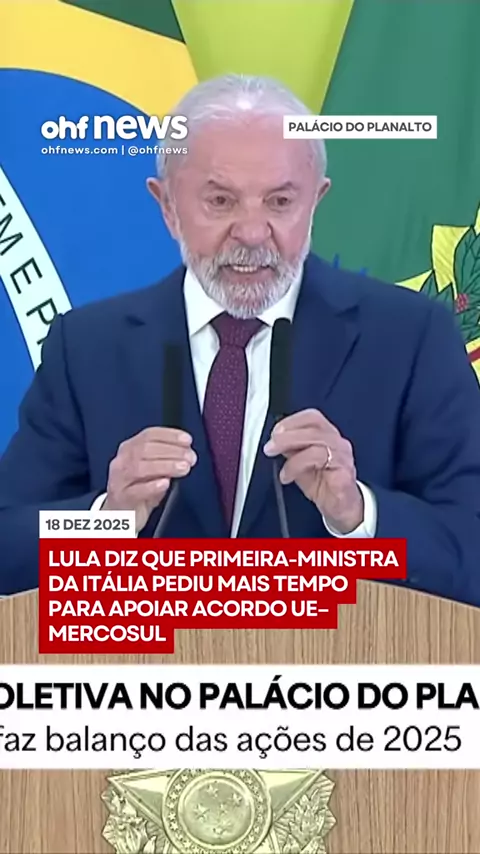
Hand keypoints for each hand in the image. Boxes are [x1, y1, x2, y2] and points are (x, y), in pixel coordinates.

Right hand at [103, 427, 195, 531]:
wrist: (120, 514)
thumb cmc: (138, 489)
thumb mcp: (152, 470)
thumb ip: (165, 460)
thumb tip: (186, 452)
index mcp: (129, 449)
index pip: (149, 435)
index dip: (170, 436)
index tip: (187, 440)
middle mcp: (122, 461)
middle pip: (145, 449)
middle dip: (172, 451)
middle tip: (190, 457)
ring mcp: (119, 480)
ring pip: (141, 468)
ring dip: (166, 466)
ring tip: (183, 468)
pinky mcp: (122, 498)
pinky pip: (136, 491)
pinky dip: (152, 486)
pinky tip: (165, 483)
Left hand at [264, 409, 363, 533]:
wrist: (341, 508)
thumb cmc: (323, 484)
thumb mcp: (300, 463)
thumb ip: (291, 449)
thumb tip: (275, 440)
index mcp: (328, 436)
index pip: (312, 417)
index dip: (292, 421)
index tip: (275, 431)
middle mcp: (338, 442)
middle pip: (313, 426)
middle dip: (287, 434)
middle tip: (270, 446)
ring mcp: (343, 455)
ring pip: (316, 440)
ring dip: (291, 448)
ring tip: (277, 461)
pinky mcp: (344, 470)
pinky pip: (319, 460)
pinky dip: (297, 465)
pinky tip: (288, 476)